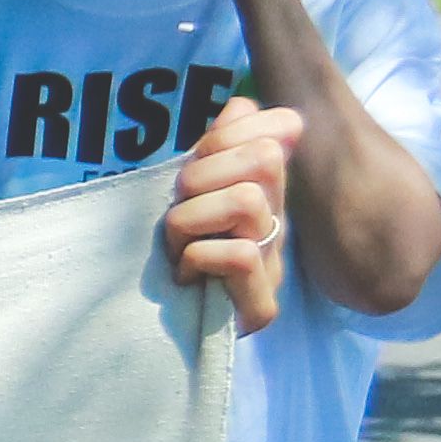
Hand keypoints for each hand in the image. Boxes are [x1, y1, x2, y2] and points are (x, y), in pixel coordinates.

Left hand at [163, 98, 300, 331]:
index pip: (282, 126)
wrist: (159, 337)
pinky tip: (187, 278)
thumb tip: (240, 104)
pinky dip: (197, 259)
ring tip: (178, 247)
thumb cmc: (172, 256)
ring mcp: (275, 263)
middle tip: (177, 210)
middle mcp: (280, 220)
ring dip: (190, 221)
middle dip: (200, 176)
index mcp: (267, 188)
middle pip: (263, 159)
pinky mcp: (262, 306)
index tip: (196, 159)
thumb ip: (219, 144)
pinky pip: (239, 255)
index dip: (228, 133)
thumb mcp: (189, 193)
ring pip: (245, 202)